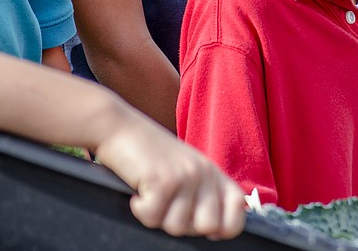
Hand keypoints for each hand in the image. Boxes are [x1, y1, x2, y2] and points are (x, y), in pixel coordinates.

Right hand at [95, 110, 245, 239]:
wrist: (118, 127)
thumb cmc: (149, 154)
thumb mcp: (186, 169)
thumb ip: (203, 193)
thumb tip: (213, 230)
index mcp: (213, 172)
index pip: (238, 208)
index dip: (225, 226)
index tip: (206, 228)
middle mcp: (203, 173)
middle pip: (208, 226)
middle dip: (184, 225)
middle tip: (167, 207)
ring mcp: (185, 175)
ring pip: (177, 227)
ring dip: (158, 216)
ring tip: (151, 193)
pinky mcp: (162, 180)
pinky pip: (152, 218)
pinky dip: (140, 209)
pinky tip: (139, 190)